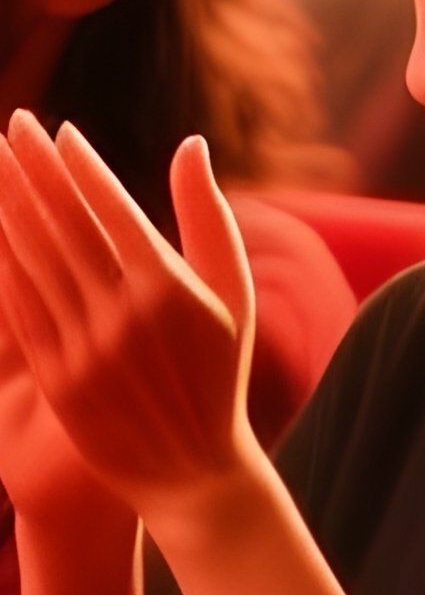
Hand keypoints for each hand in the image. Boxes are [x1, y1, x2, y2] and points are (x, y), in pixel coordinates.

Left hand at [0, 114, 263, 538]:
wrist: (190, 467)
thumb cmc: (221, 368)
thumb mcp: (232, 289)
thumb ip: (207, 214)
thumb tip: (189, 144)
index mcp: (169, 286)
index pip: (111, 209)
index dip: (80, 167)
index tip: (58, 130)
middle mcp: (121, 313)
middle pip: (64, 226)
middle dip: (34, 171)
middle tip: (14, 126)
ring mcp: (83, 347)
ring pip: (33, 263)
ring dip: (9, 208)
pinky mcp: (56, 378)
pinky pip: (21, 310)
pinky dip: (3, 265)